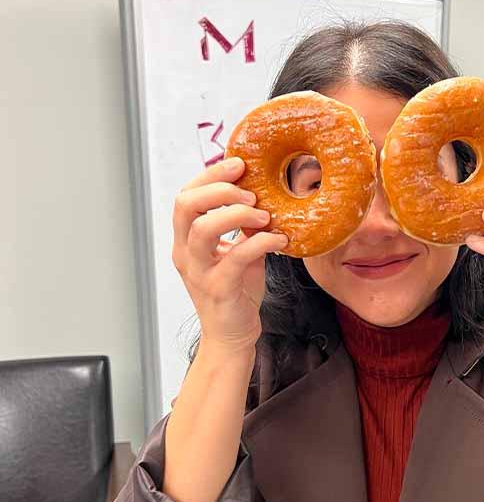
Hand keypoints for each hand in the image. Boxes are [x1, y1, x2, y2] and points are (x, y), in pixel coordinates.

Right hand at [171, 157, 288, 353]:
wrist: (232, 336)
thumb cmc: (236, 292)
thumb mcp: (238, 252)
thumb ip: (243, 227)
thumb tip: (266, 196)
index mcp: (186, 241)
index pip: (186, 196)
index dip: (210, 176)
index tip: (239, 165)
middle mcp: (185, 254)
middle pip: (186, 205)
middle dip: (220, 189)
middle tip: (252, 193)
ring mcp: (198, 272)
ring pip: (203, 228)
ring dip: (238, 214)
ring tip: (265, 216)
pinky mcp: (218, 289)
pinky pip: (236, 258)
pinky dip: (261, 243)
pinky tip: (280, 241)